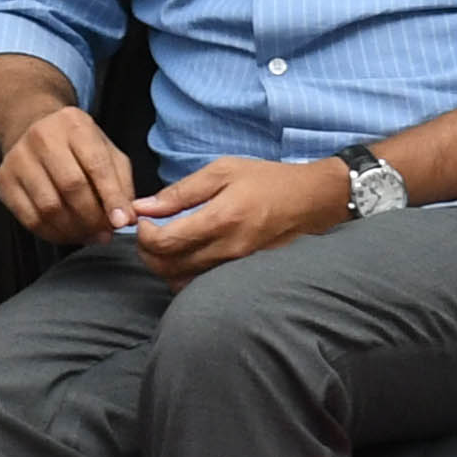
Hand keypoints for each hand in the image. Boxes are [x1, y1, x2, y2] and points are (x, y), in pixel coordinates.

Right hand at [0, 104, 144, 245]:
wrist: (32, 129)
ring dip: (73, 229)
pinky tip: (67, 233)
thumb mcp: (107, 152)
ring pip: (49, 207)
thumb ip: (121, 183)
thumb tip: (124, 218)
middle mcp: (42, 137)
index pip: (97, 165)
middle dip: (92, 217)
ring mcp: (18, 159)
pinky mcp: (4, 180)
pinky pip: (30, 218)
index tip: (121, 222)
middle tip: (105, 232)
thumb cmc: (77, 146)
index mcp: (74, 125)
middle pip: (71, 187)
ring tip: (88, 234)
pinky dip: (53, 233)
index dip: (111, 197)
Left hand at [128, 155, 356, 282]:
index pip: (166, 242)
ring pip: (182, 282)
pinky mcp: (243, 275)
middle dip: (147, 252)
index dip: (143, 234)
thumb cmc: (267, 181)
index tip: (143, 218)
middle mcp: (228, 250)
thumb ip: (181, 191)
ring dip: (163, 266)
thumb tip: (144, 206)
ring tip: (165, 243)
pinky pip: (201, 285)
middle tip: (148, 231)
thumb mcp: (223, 171)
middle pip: (168, 267)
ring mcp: (237, 267)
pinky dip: (183, 275)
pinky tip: (185, 255)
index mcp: (221, 219)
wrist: (312, 201)